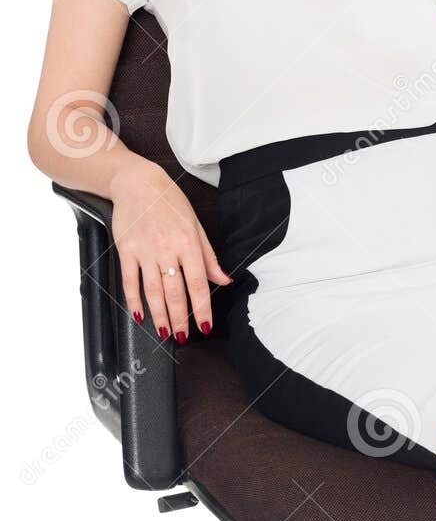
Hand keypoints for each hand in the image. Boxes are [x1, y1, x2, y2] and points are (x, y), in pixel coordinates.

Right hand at [112, 162, 231, 341]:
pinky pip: (129, 281)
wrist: (137, 183)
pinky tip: (139, 315)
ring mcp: (144, 251)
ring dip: (159, 315)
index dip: (202, 308)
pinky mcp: (126, 250)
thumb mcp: (196, 225)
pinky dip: (133, 300)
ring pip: (153, 291)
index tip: (205, 326)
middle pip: (174, 292)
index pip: (198, 283)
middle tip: (184, 336)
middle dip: (181, 318)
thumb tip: (224, 280)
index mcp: (188, 243)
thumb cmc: (169, 202)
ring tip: (165, 331)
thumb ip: (209, 257)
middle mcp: (167, 249)